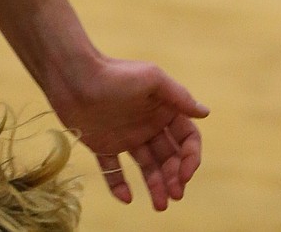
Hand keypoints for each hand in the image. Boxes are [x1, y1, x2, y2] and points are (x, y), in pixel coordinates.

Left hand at [45, 51, 208, 211]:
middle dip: (175, 177)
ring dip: (155, 185)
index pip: (186, 138)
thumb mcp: (152, 80)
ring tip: (160, 206)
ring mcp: (127, 136)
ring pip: (147, 166)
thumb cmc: (116, 75)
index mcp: (163, 108)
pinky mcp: (104, 146)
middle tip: (174, 195)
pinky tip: (126, 197)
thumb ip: (179, 97)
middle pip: (169, 156)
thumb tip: (206, 112)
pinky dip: (119, 185)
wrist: (74, 77)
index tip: (185, 175)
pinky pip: (114, 170)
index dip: (190, 157)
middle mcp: (148, 124)